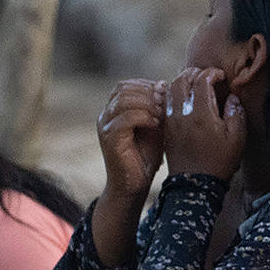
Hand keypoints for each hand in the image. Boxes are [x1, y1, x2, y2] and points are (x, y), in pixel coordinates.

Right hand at [97, 79, 166, 200]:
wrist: (134, 186)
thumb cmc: (145, 157)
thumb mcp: (155, 126)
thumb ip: (157, 106)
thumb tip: (163, 84)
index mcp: (113, 110)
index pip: (126, 85)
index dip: (146, 85)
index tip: (164, 95)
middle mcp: (105, 116)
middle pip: (123, 89)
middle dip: (147, 93)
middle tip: (164, 103)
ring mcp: (105, 127)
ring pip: (123, 100)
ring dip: (146, 104)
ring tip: (160, 114)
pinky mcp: (109, 139)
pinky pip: (125, 118)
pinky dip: (143, 117)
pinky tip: (155, 124)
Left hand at [159, 67, 246, 180]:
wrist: (194, 185)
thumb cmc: (219, 162)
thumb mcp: (237, 138)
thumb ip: (236, 113)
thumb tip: (232, 97)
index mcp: (201, 113)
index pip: (201, 79)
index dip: (212, 73)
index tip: (221, 76)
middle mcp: (182, 113)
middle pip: (181, 79)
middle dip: (195, 73)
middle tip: (207, 77)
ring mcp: (171, 120)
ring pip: (170, 89)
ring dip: (183, 82)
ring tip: (196, 86)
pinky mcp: (167, 128)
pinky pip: (166, 102)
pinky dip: (174, 95)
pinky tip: (186, 100)